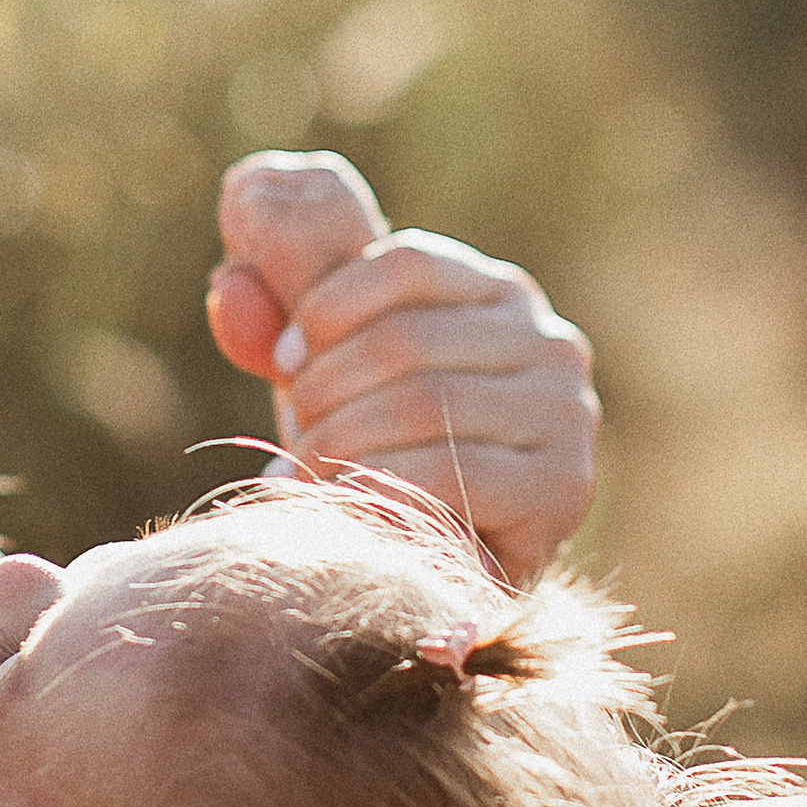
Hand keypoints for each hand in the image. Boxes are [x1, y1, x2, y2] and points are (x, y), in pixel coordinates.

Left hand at [207, 152, 597, 580]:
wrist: (432, 574)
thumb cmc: (377, 462)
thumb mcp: (325, 376)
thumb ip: (281, 310)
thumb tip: (240, 232)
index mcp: (499, 297)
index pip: (407, 264)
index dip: (326, 306)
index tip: (283, 360)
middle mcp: (551, 345)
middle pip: (407, 338)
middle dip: (325, 392)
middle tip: (292, 440)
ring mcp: (566, 416)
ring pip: (424, 403)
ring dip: (341, 446)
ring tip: (307, 478)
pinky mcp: (563, 488)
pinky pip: (452, 471)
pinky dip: (379, 489)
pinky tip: (345, 506)